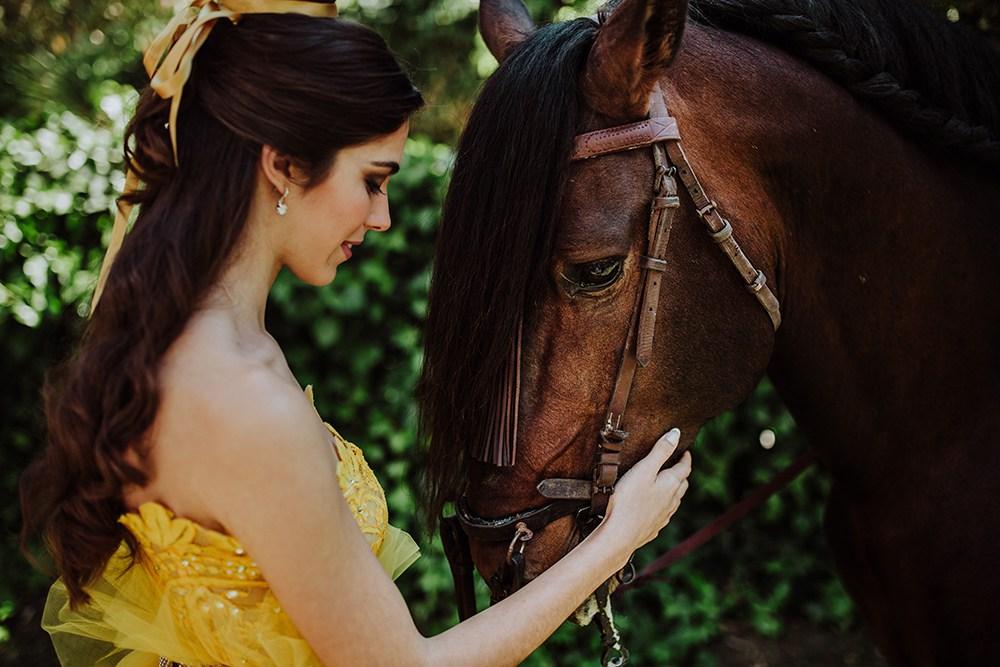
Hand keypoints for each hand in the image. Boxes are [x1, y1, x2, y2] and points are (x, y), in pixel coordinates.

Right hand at [601, 428, 690, 553]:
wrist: (620, 535)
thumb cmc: (629, 500)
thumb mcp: (644, 469)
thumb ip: (660, 451)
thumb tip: (676, 433)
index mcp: (670, 484)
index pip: (684, 468)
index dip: (686, 458)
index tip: (685, 451)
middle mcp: (671, 501)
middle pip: (682, 485)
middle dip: (682, 474)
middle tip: (678, 466)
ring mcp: (663, 516)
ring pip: (675, 501)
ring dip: (675, 491)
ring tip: (670, 485)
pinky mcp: (653, 528)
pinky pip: (664, 514)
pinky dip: (664, 506)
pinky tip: (657, 508)